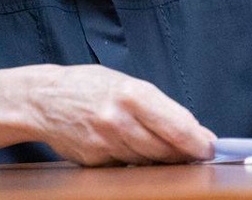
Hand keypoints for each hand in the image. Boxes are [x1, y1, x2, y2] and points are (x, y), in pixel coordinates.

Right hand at [23, 64, 215, 165]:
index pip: (177, 127)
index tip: (209, 148)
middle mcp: (119, 119)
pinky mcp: (93, 160)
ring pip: (147, 161)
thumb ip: (159, 107)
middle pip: (165, 149)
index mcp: (132, 94)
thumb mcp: (126, 84)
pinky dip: (135, 162)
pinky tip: (132, 150)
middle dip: (183, 154)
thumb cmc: (90, 87)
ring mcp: (105, 142)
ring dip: (160, 159)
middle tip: (193, 153)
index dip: (198, 142)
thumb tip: (194, 132)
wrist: (42, 99)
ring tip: (161, 149)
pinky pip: (126, 166)